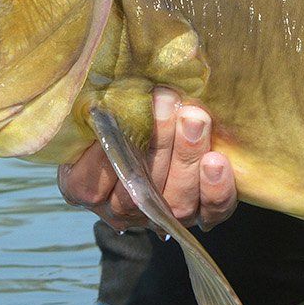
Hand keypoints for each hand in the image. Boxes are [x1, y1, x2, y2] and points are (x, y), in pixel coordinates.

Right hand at [57, 86, 238, 231]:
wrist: (165, 133)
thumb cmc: (125, 119)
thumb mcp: (104, 114)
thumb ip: (105, 110)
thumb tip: (114, 88)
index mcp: (87, 188)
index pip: (91, 182)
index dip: (110, 146)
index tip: (122, 108)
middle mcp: (122, 210)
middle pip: (138, 191)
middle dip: (157, 141)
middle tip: (168, 101)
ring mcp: (163, 217)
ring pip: (175, 201)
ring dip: (187, 156)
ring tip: (195, 117)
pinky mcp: (203, 216)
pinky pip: (212, 211)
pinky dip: (216, 188)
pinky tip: (216, 160)